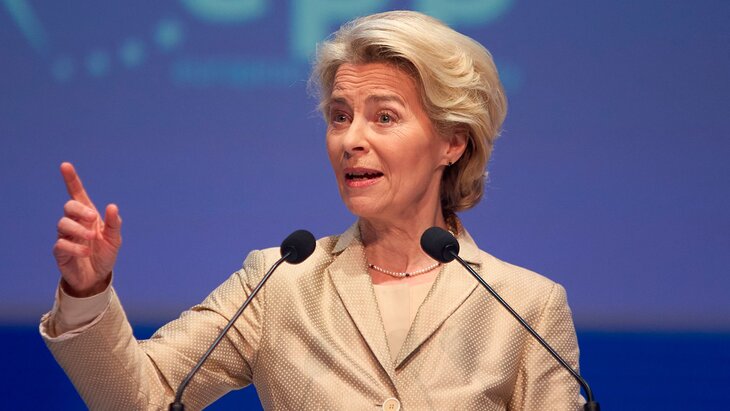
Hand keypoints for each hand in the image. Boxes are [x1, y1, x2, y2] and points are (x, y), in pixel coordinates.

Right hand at [52, 162, 121, 296]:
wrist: (96, 278)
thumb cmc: (104, 254)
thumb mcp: (115, 239)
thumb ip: (114, 223)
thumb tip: (113, 206)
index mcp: (88, 216)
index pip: (77, 194)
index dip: (71, 180)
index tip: (65, 165)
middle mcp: (75, 223)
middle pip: (69, 206)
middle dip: (80, 210)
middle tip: (93, 219)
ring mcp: (66, 236)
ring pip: (62, 223)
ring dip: (78, 229)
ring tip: (92, 238)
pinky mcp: (60, 251)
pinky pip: (61, 244)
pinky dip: (74, 247)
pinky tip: (85, 252)